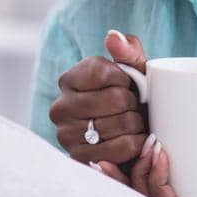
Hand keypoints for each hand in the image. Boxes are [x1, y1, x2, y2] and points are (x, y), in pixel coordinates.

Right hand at [48, 30, 148, 171]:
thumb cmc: (130, 96)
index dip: (125, 78)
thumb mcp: (133, 69)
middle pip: (115, 99)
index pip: (103, 72)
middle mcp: (60, 108)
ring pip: (120, 124)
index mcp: (68, 80)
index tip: (128, 84)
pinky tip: (133, 139)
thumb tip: (112, 37)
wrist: (131, 132)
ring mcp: (66, 136)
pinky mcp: (80, 160)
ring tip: (132, 122)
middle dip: (133, 102)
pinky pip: (122, 148)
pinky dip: (136, 143)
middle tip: (133, 106)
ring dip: (137, 123)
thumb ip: (126, 49)